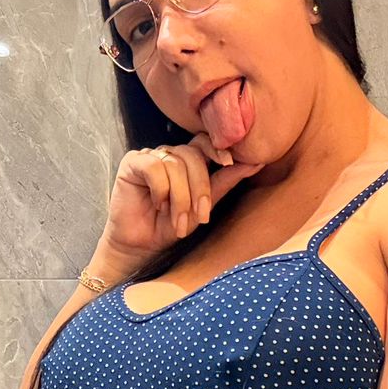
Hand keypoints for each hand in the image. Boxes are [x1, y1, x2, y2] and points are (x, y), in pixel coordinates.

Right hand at [101, 132, 264, 262]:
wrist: (140, 246)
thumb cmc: (170, 226)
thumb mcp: (203, 206)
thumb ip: (225, 182)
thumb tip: (256, 162)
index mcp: (187, 161)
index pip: (205, 142)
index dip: (217, 148)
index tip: (229, 162)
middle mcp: (169, 154)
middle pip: (193, 155)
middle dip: (200, 188)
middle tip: (200, 217)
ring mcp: (150, 156)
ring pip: (175, 164)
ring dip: (180, 197)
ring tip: (178, 221)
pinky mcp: (132, 163)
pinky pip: (155, 167)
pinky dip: (160, 189)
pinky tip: (157, 204)